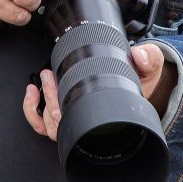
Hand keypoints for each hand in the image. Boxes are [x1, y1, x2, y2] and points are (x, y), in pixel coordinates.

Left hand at [23, 42, 176, 140]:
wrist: (139, 83)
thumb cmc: (141, 82)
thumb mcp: (150, 68)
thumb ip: (149, 58)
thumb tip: (139, 54)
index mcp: (105, 117)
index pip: (81, 126)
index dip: (66, 111)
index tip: (62, 88)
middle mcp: (87, 124)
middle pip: (60, 125)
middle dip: (51, 97)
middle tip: (50, 75)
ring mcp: (75, 122)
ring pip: (49, 127)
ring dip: (42, 102)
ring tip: (45, 78)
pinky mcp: (64, 115)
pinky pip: (42, 125)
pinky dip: (32, 111)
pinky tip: (33, 91)